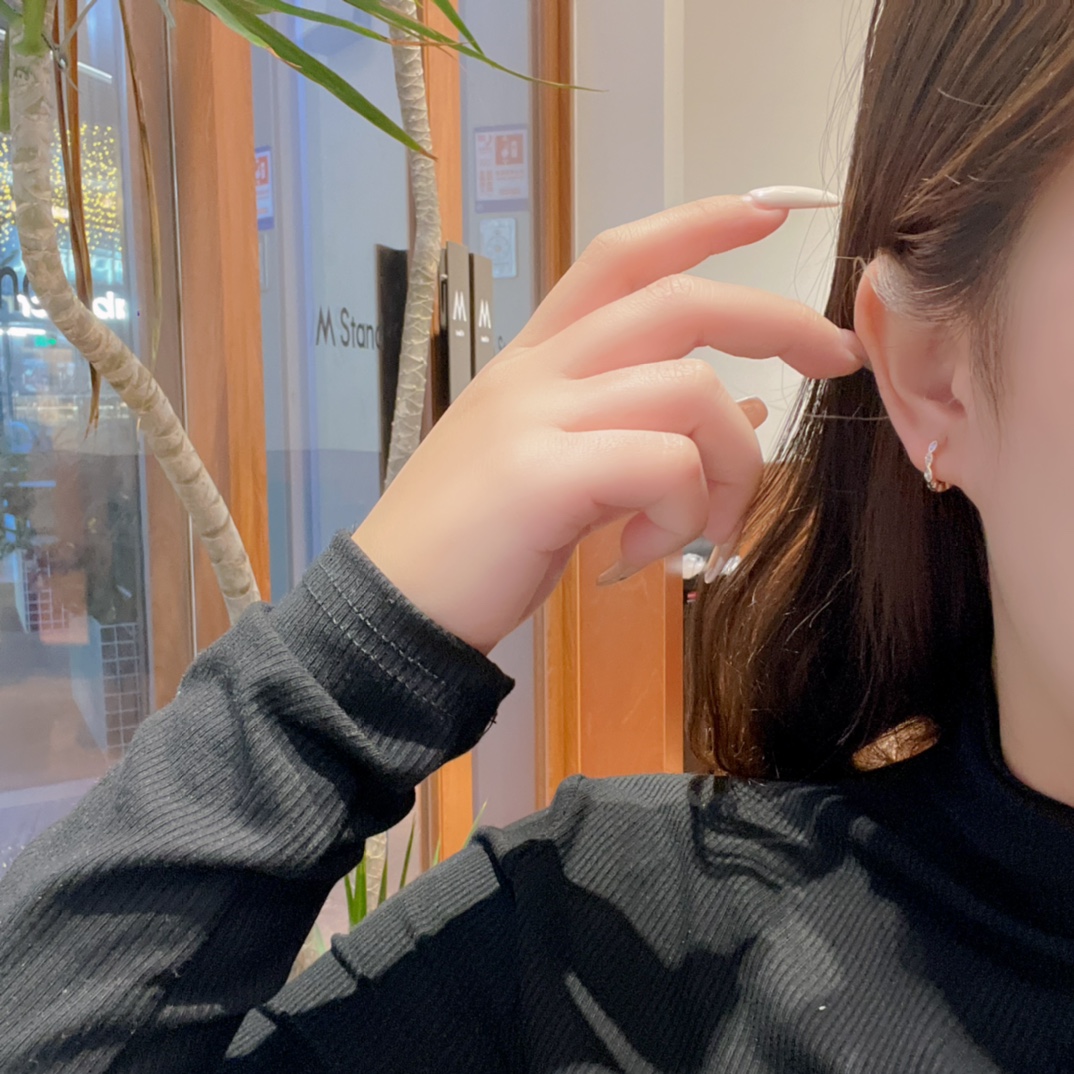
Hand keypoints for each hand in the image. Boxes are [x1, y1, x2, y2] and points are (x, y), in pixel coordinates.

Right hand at [353, 192, 864, 654]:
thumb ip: (643, 435)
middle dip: (776, 319)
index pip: (621, 258)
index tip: (772, 210)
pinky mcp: (541, 474)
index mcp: (534, 360)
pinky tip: (639, 556)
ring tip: (700, 534)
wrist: (389, 612)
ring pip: (691, 392)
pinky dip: (681, 515)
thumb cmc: (471, 546)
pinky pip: (663, 464)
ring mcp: (535, 416)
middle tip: (837, 361)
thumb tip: (749, 414)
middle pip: (678, 303)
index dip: (700, 224)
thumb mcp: (563, 475)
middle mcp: (536, 371)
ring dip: (730, 466)